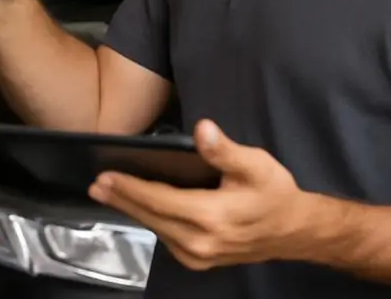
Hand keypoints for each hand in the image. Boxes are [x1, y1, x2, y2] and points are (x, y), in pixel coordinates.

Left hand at [88, 120, 311, 270]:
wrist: (294, 231)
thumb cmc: (274, 194)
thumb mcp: (256, 165)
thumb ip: (225, 150)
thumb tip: (202, 129)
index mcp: (211, 216)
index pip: (159, 200)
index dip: (130, 187)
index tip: (105, 176)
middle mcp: (200, 241)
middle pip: (150, 217)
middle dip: (121, 199)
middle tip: (96, 185)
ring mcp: (199, 255)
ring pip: (155, 229)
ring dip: (131, 210)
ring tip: (108, 193)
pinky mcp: (199, 260)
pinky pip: (165, 238)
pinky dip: (149, 221)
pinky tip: (136, 206)